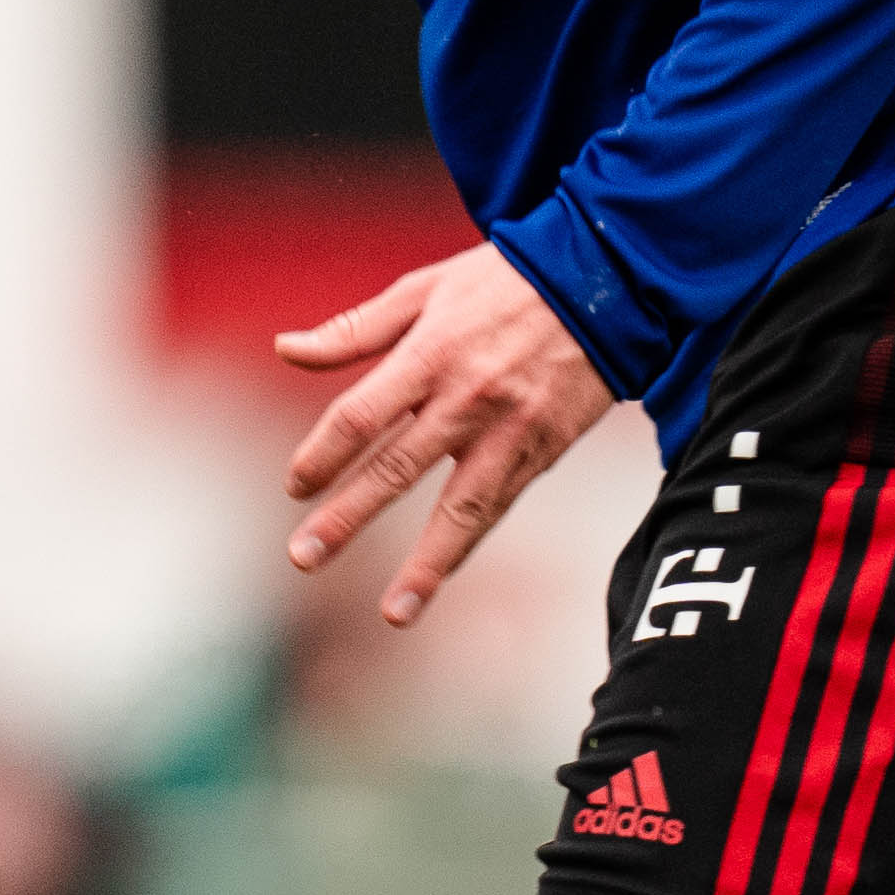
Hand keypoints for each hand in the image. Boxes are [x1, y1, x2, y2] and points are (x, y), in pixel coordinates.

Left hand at [275, 240, 614, 625]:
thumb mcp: (425, 288)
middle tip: (302, 557)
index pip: (360, 417)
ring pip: (460, 508)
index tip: (295, 486)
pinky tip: (437, 579)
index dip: (322, 454)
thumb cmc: (504, 281)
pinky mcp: (544, 451)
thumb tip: (285, 350)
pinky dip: (468, 547)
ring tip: (393, 612)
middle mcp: (467, 398)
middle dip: (347, 516)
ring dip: (425, 564)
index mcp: (429, 354)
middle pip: (396, 467)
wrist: (610, 282)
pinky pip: (499, 507)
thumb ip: (354, 329)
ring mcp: (510, 430)